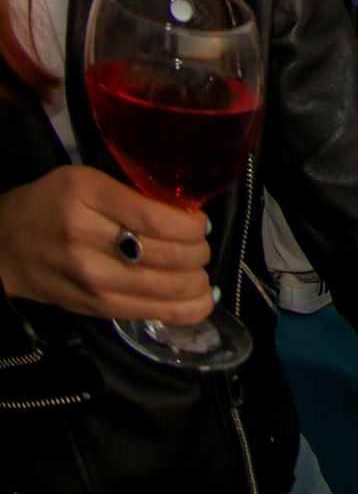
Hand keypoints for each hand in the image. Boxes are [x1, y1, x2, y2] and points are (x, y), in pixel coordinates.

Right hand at [0, 167, 211, 321]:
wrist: (5, 247)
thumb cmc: (51, 205)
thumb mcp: (86, 180)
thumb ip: (131, 194)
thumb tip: (187, 212)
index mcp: (86, 196)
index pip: (153, 217)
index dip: (190, 224)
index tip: (201, 222)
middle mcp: (87, 240)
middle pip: (166, 255)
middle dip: (198, 252)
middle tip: (201, 245)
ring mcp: (91, 281)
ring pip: (163, 288)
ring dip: (197, 282)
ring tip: (202, 272)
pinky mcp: (95, 309)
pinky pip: (149, 313)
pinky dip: (184, 309)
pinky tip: (201, 299)